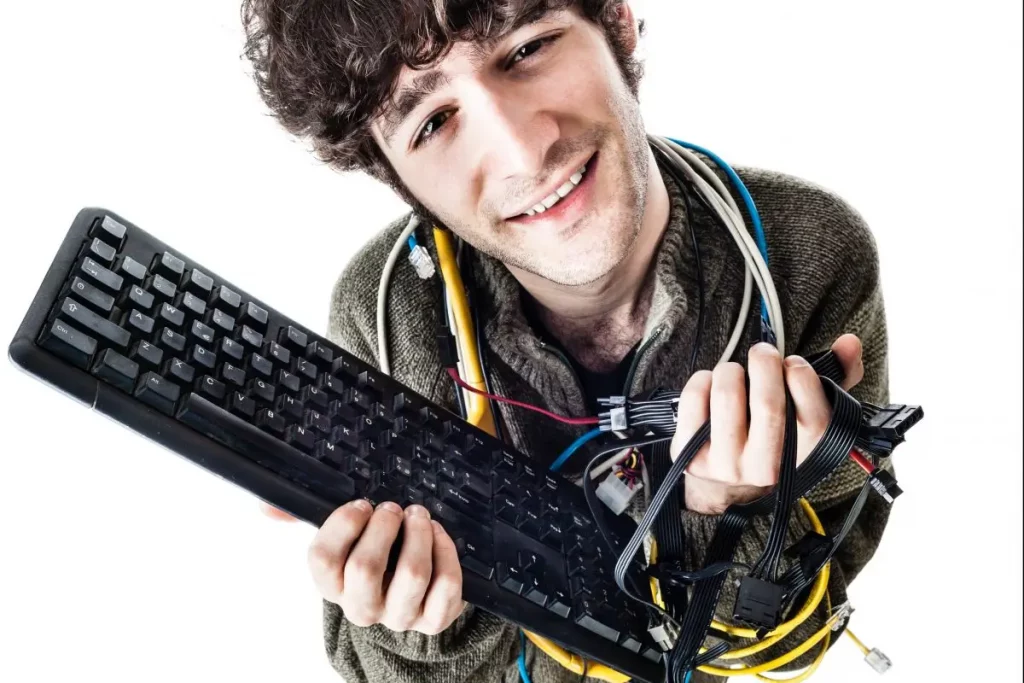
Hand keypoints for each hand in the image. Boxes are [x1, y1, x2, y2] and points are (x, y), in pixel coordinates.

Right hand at [308, 499, 464, 633]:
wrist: (411, 596)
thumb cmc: (374, 556)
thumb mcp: (342, 540)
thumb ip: (302, 519)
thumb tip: (268, 507)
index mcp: (333, 586)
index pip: (322, 560)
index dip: (342, 525)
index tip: (361, 505)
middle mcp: (362, 607)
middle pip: (365, 568)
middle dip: (383, 527)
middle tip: (393, 508)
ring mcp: (399, 616)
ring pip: (411, 575)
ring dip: (418, 535)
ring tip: (418, 515)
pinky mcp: (434, 619)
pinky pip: (445, 585)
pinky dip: (446, 552)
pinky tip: (438, 535)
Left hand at [671, 334, 864, 514]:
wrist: (725, 486)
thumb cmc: (772, 439)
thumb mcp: (808, 417)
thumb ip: (837, 379)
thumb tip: (850, 342)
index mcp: (803, 457)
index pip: (815, 419)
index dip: (804, 378)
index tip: (793, 363)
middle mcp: (766, 467)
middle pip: (768, 405)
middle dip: (765, 364)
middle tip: (763, 352)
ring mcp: (727, 465)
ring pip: (727, 397)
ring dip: (730, 370)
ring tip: (734, 372)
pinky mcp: (691, 456)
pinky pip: (695, 401)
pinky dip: (701, 380)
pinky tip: (710, 384)